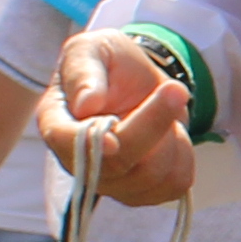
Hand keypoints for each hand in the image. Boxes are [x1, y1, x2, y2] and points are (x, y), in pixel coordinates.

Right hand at [43, 32, 199, 206]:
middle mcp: (77, 161)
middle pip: (116, 164)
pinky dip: (183, 156)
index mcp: (57, 122)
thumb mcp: (91, 49)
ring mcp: (108, 183)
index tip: (114, 135)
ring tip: (164, 109)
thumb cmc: (107, 64)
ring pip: (150, 176)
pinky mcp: (140, 192)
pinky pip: (173, 186)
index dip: (90, 144)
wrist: (133, 82)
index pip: (66, 142)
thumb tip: (86, 104)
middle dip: (153, 124)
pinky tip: (171, 135)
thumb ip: (83, 71)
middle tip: (176, 88)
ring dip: (170, 138)